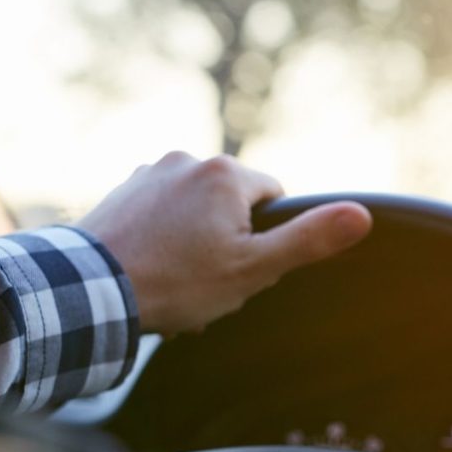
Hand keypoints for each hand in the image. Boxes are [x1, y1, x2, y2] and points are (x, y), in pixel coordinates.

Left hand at [79, 151, 371, 334]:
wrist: (89, 291)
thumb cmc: (177, 282)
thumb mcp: (254, 268)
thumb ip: (309, 239)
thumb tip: (363, 214)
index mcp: (226, 173)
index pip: (275, 199)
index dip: (267, 238)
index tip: (244, 265)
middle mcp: (187, 160)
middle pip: (235, 206)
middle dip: (231, 242)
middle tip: (210, 282)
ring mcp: (150, 173)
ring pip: (199, 211)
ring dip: (198, 243)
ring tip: (179, 281)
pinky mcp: (124, 191)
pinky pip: (164, 213)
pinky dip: (167, 240)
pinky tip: (156, 270)